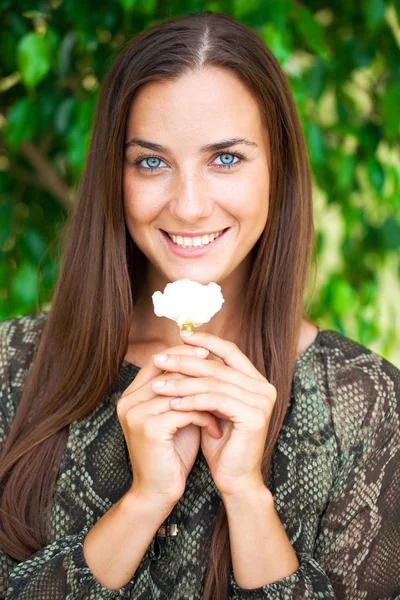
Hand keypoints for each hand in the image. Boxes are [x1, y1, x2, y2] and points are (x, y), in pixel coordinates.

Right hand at [116, 344, 221, 505]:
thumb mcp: (178, 416)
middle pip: (167, 370)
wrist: (157, 492)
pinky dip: (205, 418)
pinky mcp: (148, 429)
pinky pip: (185, 412)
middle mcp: (128, 401)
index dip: (183, 354)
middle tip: (225, 372)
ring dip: (207, 398)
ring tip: (226, 406)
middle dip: (198, 370)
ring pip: (179, 391)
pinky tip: (217, 429)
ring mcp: (136, 414)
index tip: (209, 354)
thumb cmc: (171, 453)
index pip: (157, 361)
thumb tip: (207, 364)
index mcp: (131, 395)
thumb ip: (184, 392)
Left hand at [151, 330, 276, 496]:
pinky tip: (173, 402)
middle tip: (158, 359)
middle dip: (185, 361)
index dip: (205, 341)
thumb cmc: (221, 443)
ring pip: (213, 382)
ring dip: (182, 382)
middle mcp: (263, 387)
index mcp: (256, 381)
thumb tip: (182, 352)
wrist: (235, 479)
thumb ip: (207, 382)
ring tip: (158, 385)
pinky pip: (215, 400)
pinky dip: (192, 400)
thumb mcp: (212, 406)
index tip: (181, 334)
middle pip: (218, 365)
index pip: (230, 351)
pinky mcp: (254, 416)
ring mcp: (262, 401)